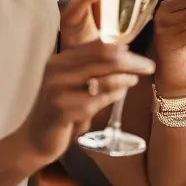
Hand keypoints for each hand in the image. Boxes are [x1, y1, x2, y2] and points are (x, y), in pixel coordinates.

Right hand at [21, 41, 154, 162]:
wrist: (36, 138)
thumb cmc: (60, 109)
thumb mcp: (73, 83)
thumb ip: (92, 68)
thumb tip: (123, 50)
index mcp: (60, 60)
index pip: (97, 47)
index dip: (123, 49)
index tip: (140, 55)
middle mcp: (57, 71)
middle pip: (104, 59)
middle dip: (131, 62)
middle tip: (150, 67)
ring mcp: (58, 90)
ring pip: (102, 79)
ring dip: (124, 79)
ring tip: (135, 80)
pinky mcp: (62, 110)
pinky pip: (96, 101)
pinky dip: (112, 96)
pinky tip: (120, 95)